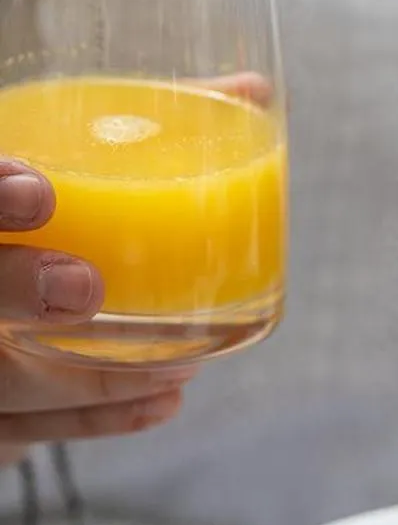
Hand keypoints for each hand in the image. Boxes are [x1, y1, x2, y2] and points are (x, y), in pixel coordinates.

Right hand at [0, 158, 188, 466]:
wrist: (6, 309)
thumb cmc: (23, 220)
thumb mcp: (34, 168)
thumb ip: (122, 133)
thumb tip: (248, 90)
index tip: (36, 191)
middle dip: (9, 290)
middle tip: (86, 285)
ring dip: (83, 382)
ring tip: (173, 361)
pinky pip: (18, 434)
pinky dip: (92, 418)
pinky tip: (160, 400)